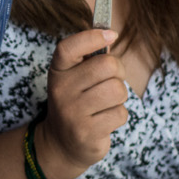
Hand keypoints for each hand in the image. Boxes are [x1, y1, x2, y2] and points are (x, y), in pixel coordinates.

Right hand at [35, 28, 128, 178]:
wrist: (61, 143)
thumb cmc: (76, 102)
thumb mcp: (74, 78)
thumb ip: (89, 58)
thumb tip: (110, 34)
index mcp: (58, 72)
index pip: (68, 48)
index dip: (92, 37)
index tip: (110, 34)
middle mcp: (61, 91)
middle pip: (107, 66)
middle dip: (119, 72)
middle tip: (112, 80)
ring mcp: (73, 113)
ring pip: (118, 90)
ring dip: (119, 97)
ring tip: (106, 104)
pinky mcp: (87, 133)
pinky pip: (120, 113)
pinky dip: (118, 116)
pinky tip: (104, 121)